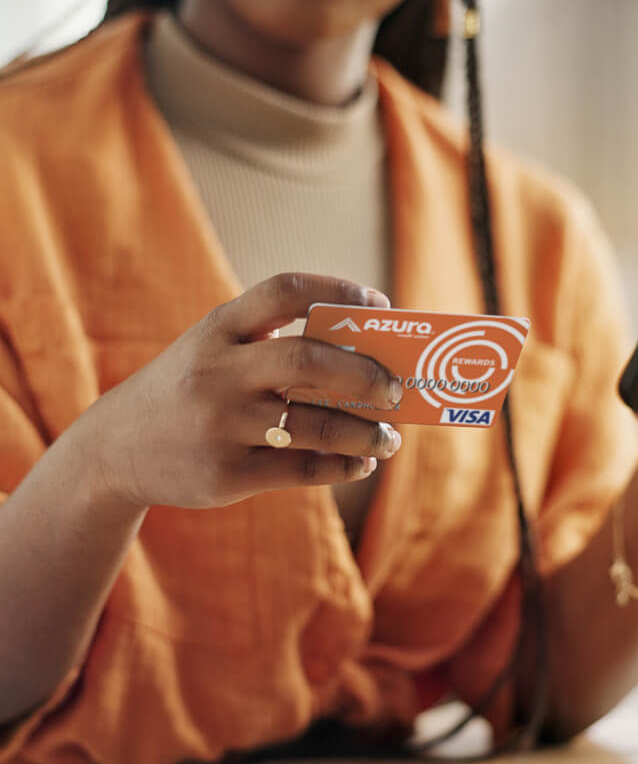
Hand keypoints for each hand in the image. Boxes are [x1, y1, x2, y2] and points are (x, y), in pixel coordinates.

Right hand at [73, 274, 403, 509]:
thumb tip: (366, 356)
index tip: (379, 301)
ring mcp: (221, 425)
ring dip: (366, 432)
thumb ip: (272, 343)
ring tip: (390, 438)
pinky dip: (343, 466)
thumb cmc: (189, 388)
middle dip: (365, 373)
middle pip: (308, 361)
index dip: (337, 290)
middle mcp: (218, 372)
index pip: (283, 291)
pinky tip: (362, 463)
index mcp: (218, 329)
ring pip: (315, 425)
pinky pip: (303, 469)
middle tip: (395, 388)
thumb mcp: (214, 350)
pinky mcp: (226, 473)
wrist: (115, 449)